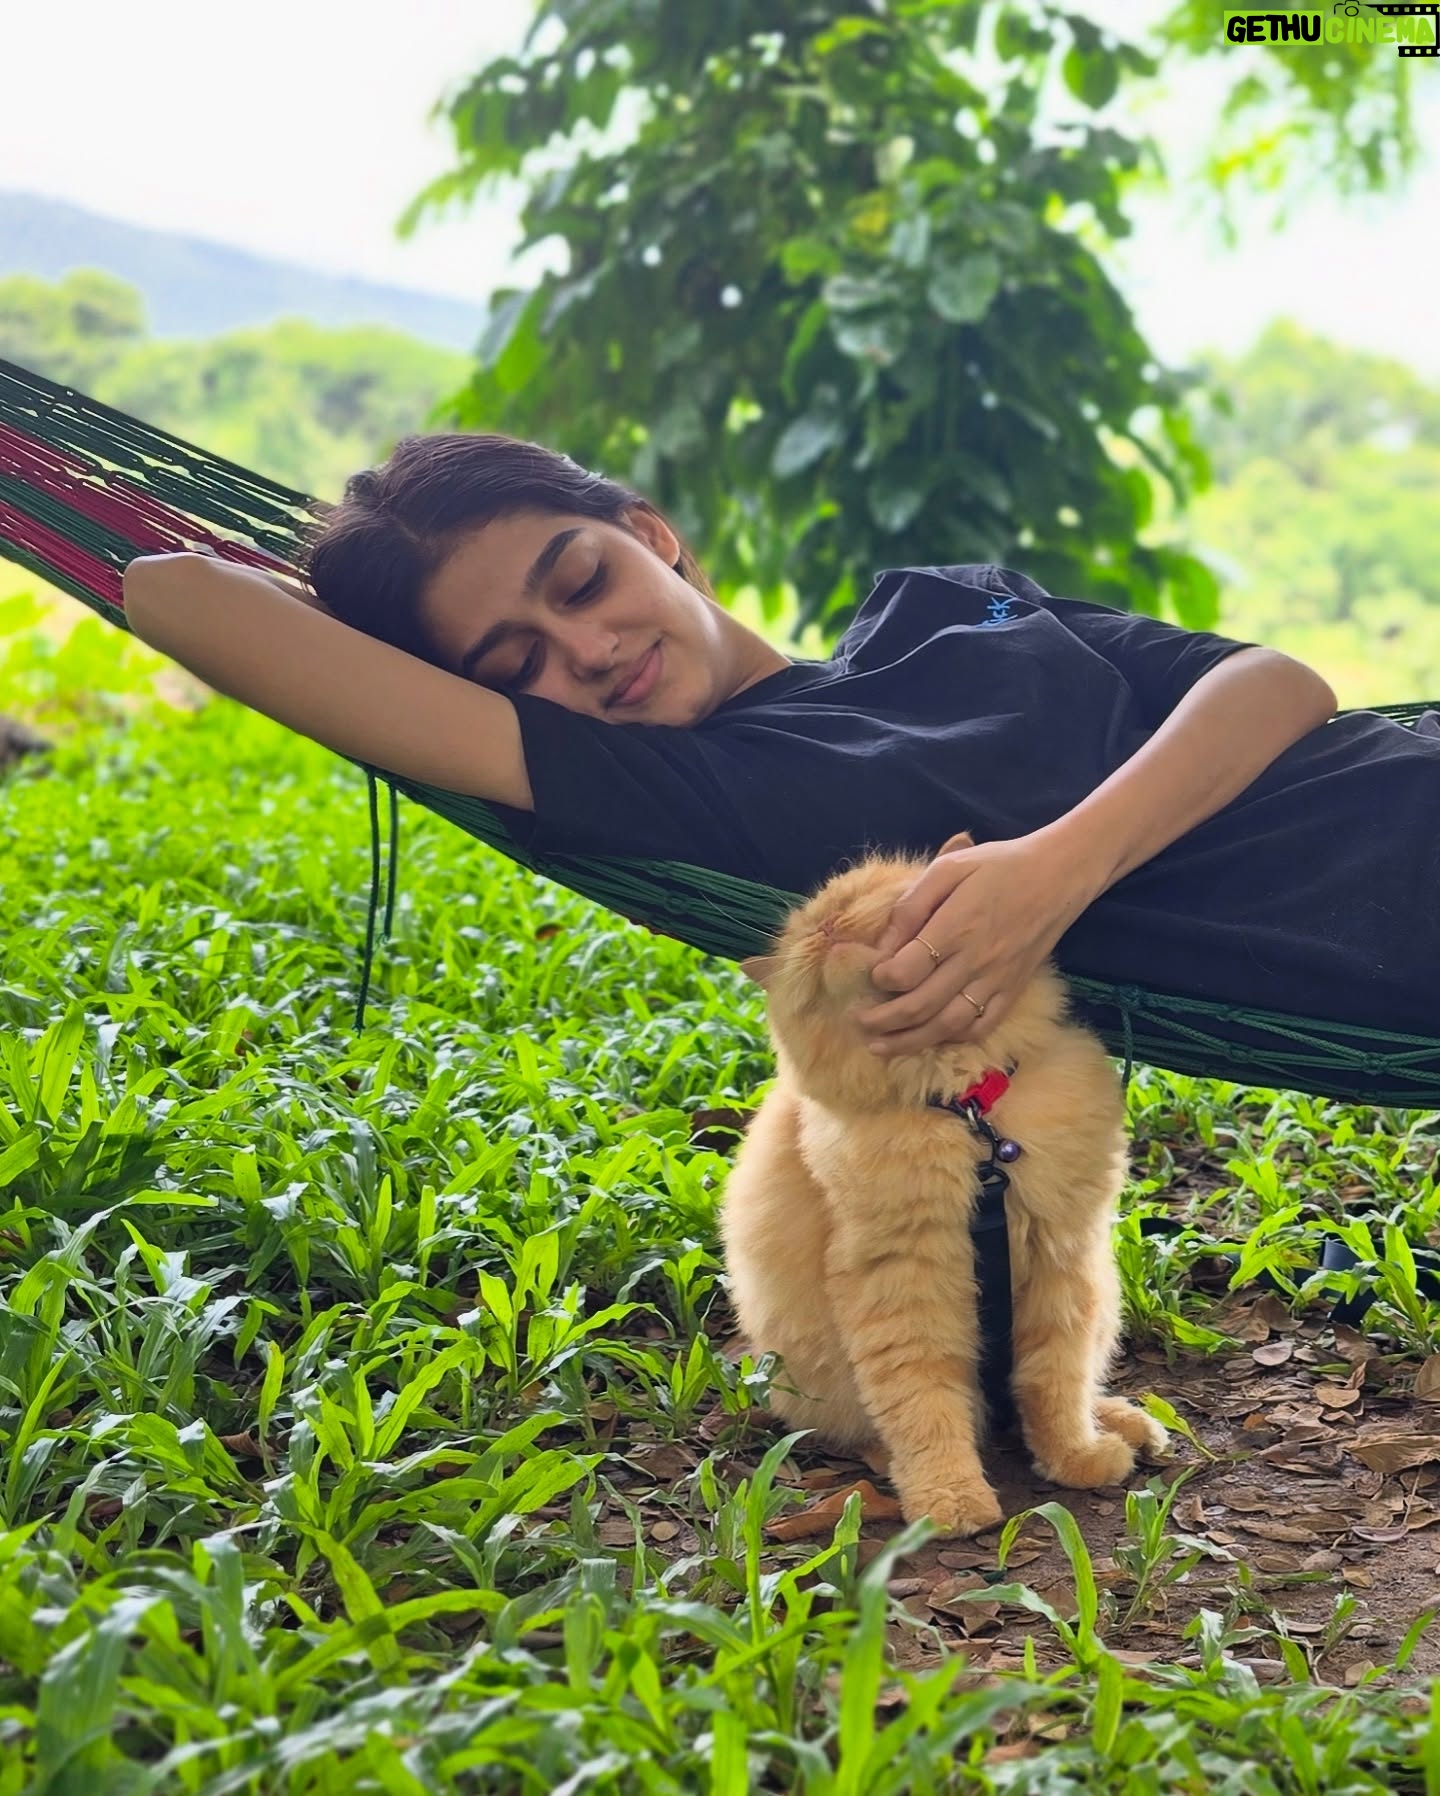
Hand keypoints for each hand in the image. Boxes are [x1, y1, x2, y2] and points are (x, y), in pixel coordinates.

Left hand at [850, 830, 1099, 1056]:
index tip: (872, 975)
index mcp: (957, 926)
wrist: (1059, 876)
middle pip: (922, 1005)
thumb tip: (885, 945)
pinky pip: (981, 1026)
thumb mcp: (950, 867)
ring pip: (948, 1025)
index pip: (910, 968)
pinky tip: (929, 1039)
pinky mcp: (1013, 991)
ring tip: (880, 1046)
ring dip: (910, 1041)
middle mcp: (976, 960)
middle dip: (884, 1020)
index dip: (883, 978)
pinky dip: (952, 1039)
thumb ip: (914, 904)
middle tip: (858, 1022)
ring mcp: (997, 980)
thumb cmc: (998, 865)